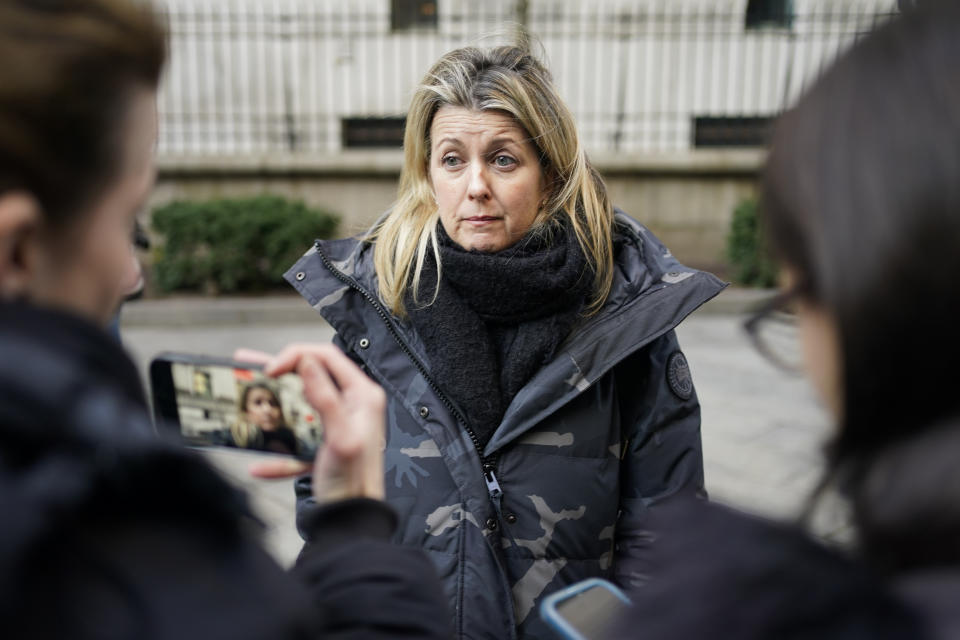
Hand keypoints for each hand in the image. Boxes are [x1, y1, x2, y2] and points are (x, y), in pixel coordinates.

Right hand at [244, 344, 386, 501]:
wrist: (352, 519)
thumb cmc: (354, 480)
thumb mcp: (340, 436)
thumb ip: (326, 398)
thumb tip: (307, 362)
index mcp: (362, 395)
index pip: (327, 357)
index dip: (297, 356)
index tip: (272, 368)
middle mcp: (351, 404)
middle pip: (311, 375)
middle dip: (280, 369)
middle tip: (250, 366)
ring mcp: (336, 423)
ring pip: (299, 403)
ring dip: (273, 399)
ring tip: (246, 385)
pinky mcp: (323, 443)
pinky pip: (295, 437)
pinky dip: (277, 448)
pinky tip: (259, 464)